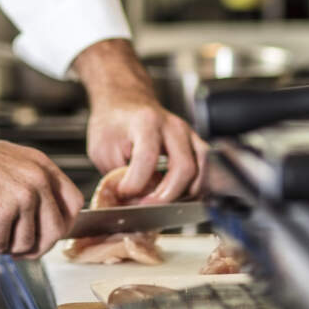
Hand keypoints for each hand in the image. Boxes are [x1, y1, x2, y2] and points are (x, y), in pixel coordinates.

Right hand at [0, 104, 83, 257]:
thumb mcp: (13, 162)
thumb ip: (33, 185)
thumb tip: (43, 218)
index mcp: (43, 166)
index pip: (73, 204)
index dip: (63, 225)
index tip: (48, 234)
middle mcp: (38, 180)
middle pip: (56, 231)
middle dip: (36, 247)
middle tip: (17, 249)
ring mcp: (21, 197)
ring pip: (25, 244)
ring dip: (3, 247)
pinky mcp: (0, 214)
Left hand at [74, 39, 208, 202]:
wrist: (125, 102)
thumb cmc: (114, 123)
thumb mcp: (102, 148)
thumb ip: (116, 175)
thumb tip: (131, 202)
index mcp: (145, 123)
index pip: (147, 158)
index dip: (135, 183)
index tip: (124, 192)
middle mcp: (173, 127)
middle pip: (184, 167)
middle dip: (166, 196)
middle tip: (146, 206)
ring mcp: (188, 135)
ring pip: (202, 170)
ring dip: (185, 194)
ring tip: (164, 204)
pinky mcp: (195, 144)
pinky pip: (206, 170)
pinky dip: (196, 188)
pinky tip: (179, 197)